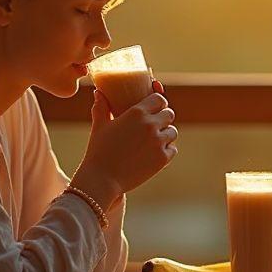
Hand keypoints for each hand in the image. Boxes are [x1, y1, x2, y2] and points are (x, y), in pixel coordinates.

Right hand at [72, 82, 177, 210]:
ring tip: (156, 140)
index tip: (156, 108)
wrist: (102, 179)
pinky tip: (156, 153)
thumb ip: (102, 107)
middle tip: (156, 125)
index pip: (159, 99)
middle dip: (163, 118)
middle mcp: (150, 124)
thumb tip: (98, 92)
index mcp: (137, 112)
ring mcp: (158, 142)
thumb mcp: (100, 126)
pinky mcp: (162, 158)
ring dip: (166, 134)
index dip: (158, 103)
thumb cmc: (99, 151)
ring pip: (173, 132)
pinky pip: (173, 149)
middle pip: (169, 114)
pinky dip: (167, 150)